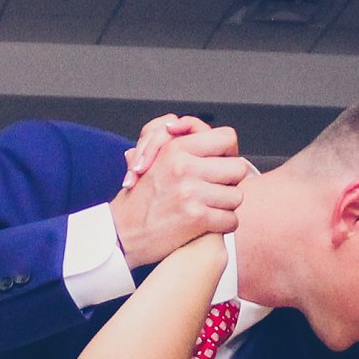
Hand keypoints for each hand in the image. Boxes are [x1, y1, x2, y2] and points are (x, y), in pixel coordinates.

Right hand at [111, 120, 247, 268]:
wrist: (120, 234)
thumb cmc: (137, 199)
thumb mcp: (149, 158)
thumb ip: (170, 139)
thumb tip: (183, 124)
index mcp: (175, 148)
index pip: (227, 138)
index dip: (228, 152)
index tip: (220, 164)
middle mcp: (184, 167)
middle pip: (238, 168)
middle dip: (230, 182)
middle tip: (217, 189)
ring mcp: (191, 193)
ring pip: (236, 196)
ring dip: (227, 205)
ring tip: (210, 208)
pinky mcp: (196, 218)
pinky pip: (231, 220)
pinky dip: (223, 225)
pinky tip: (209, 224)